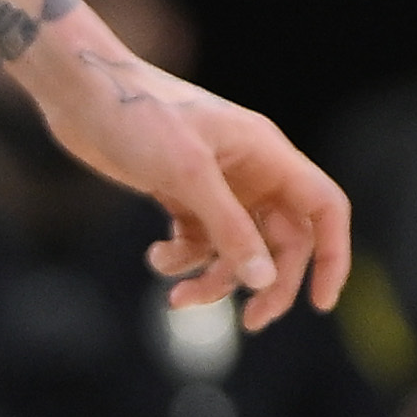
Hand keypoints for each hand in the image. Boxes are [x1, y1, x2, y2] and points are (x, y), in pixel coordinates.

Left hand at [27, 48, 354, 328]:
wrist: (83, 94)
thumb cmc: (139, 118)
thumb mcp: (187, 173)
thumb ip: (229, 228)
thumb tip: (264, 281)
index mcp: (267, 155)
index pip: (323, 207)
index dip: (333, 255)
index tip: (320, 304)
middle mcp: (251, 172)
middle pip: (283, 241)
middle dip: (267, 284)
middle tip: (250, 322)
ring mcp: (218, 186)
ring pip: (238, 251)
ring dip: (215, 281)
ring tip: (178, 299)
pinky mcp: (183, 196)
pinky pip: (201, 245)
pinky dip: (183, 260)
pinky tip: (156, 254)